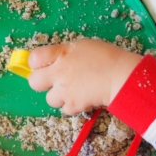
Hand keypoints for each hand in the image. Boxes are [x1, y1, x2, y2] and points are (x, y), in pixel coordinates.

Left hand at [27, 39, 141, 114]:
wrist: (121, 76)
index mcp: (61, 54)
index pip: (34, 58)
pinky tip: (82, 97)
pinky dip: (72, 105)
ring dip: (59, 96)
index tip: (43, 65)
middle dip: (40, 82)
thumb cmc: (107, 58)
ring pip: (49, 99)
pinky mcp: (73, 105)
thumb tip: (53, 59)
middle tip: (53, 81)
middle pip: (34, 82)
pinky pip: (65, 109)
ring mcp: (64, 90)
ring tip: (74, 90)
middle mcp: (59, 72)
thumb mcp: (82, 47)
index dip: (37, 63)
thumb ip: (64, 53)